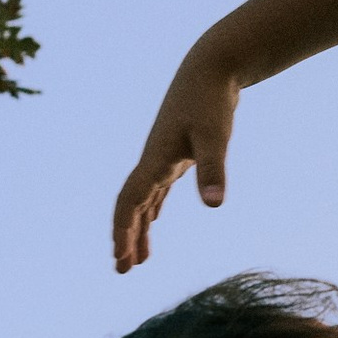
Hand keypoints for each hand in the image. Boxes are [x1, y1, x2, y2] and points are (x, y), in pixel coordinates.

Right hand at [111, 48, 240, 272]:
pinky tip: (153, 221)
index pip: (131, 202)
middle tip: (122, 270)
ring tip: (139, 260)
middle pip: (132, 206)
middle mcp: (154, 161)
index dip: (124, 230)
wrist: (213, 67)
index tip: (122, 258)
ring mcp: (163, 156)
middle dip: (126, 238)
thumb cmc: (212, 100)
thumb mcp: (216, 136)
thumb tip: (214, 206)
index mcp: (156, 160)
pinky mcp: (176, 153)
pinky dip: (152, 208)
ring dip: (139, 228)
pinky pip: (156, 188)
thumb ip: (213, 169)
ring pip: (143, 199)